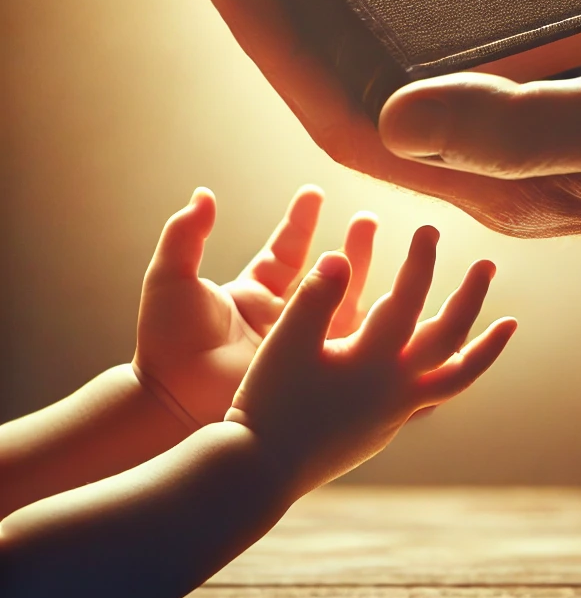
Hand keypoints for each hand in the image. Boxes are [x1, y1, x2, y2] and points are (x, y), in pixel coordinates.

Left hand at [133, 186, 379, 426]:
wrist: (174, 404)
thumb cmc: (166, 346)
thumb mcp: (171, 281)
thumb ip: (185, 235)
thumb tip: (204, 194)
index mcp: (252, 292)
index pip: (285, 250)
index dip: (301, 220)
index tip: (315, 193)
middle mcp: (281, 315)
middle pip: (325, 272)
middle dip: (349, 245)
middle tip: (369, 218)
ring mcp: (299, 343)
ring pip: (346, 303)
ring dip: (367, 278)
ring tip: (391, 252)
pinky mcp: (313, 370)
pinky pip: (351, 347)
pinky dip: (375, 330)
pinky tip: (397, 309)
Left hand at [169, 0, 580, 238]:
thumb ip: (521, 127)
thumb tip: (398, 117)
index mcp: (498, 181)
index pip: (346, 117)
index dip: (270, 41)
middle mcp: (493, 163)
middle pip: (351, 97)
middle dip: (273, 21)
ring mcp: (520, 130)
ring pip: (394, 76)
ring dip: (327, 16)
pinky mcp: (551, 94)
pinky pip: (451, 56)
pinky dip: (402, 12)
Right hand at [226, 228, 515, 493]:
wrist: (259, 474)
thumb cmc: (270, 403)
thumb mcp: (287, 343)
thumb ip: (315, 297)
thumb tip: (339, 256)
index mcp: (374, 361)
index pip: (408, 300)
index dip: (421, 261)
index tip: (428, 230)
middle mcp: (397, 388)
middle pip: (450, 338)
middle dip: (471, 297)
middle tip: (488, 265)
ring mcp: (395, 413)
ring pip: (455, 377)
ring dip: (484, 347)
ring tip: (508, 326)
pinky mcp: (383, 429)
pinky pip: (434, 395)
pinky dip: (451, 371)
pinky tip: (444, 361)